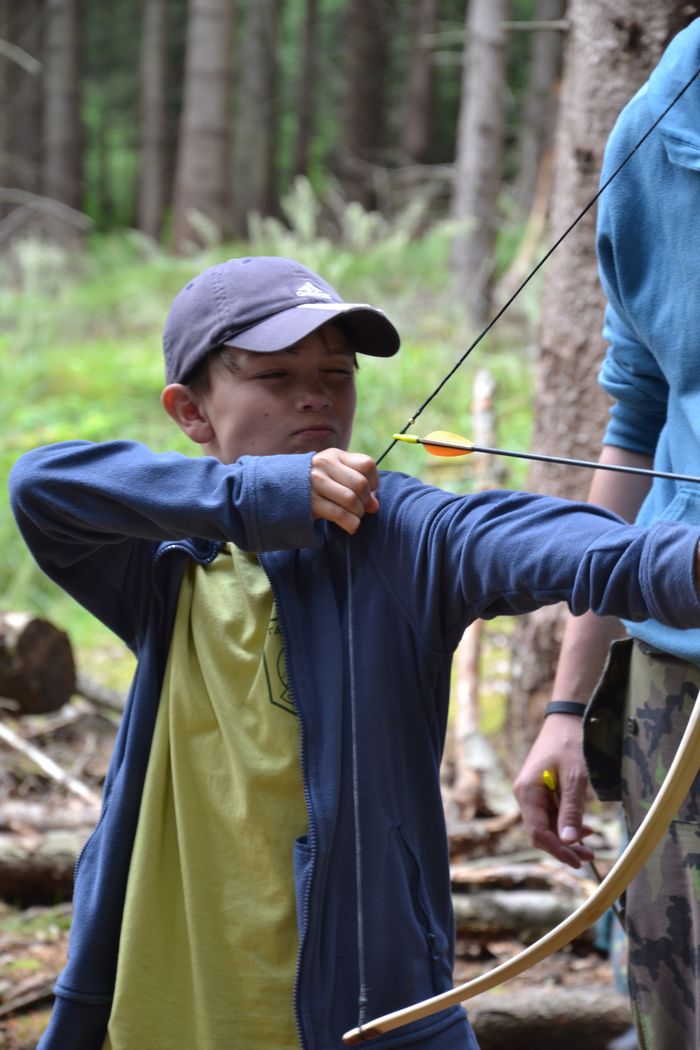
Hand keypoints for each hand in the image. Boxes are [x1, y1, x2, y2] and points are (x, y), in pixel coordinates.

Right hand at [310, 448, 379, 533]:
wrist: (279, 490)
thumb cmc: (314, 484)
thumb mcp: (333, 474)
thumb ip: (356, 483)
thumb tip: (375, 506)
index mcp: (334, 455)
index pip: (367, 465)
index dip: (374, 482)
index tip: (369, 492)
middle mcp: (324, 465)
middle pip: (361, 485)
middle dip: (366, 502)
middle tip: (362, 509)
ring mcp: (315, 483)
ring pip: (351, 500)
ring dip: (358, 514)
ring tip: (354, 517)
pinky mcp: (310, 502)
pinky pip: (340, 514)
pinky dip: (351, 524)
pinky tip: (350, 526)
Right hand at [512, 715, 593, 867]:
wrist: (566, 718)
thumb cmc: (569, 744)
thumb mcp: (575, 778)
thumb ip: (571, 810)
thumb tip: (567, 841)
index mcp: (527, 792)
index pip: (537, 832)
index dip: (556, 850)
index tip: (577, 861)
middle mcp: (525, 795)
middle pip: (541, 832)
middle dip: (563, 847)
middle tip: (589, 858)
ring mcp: (533, 793)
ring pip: (547, 825)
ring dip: (567, 838)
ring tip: (590, 847)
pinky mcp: (542, 790)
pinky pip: (552, 814)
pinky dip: (567, 824)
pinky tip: (585, 829)